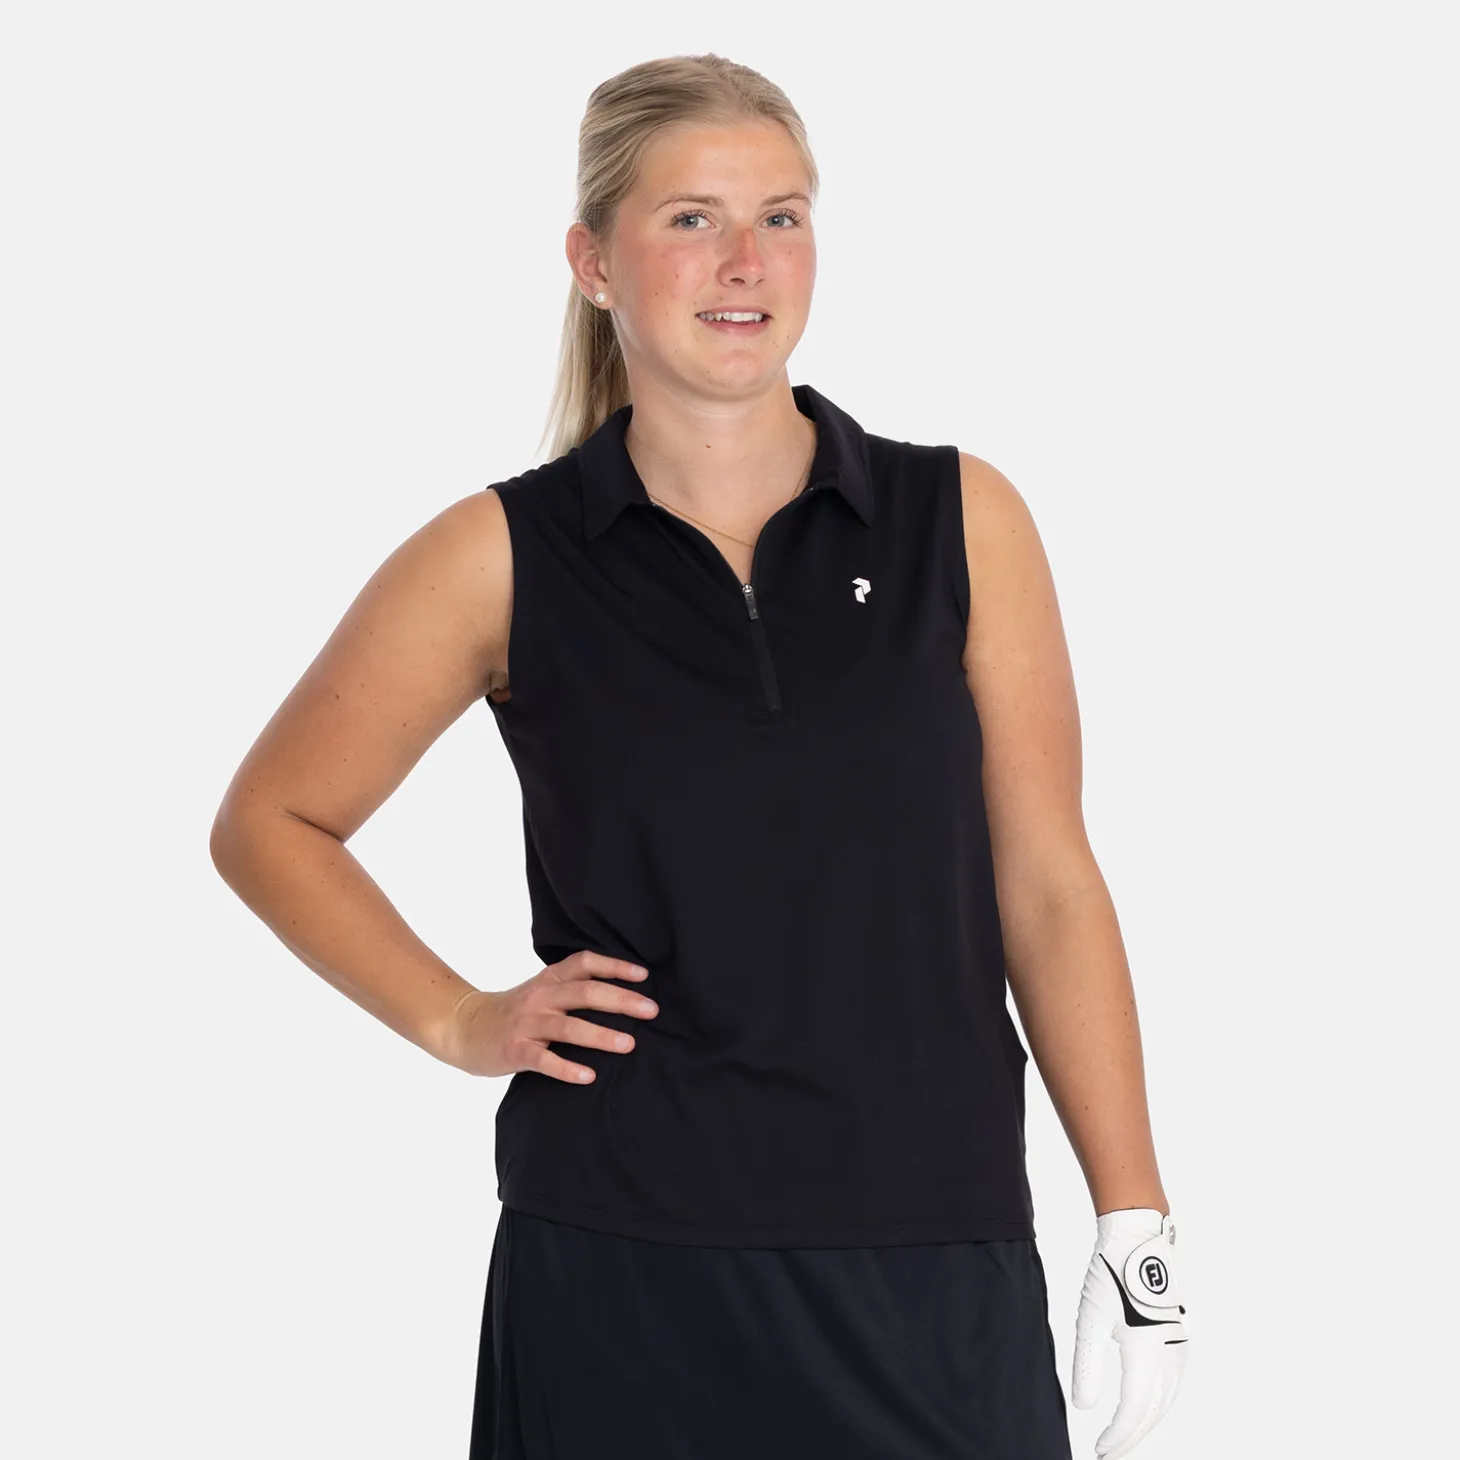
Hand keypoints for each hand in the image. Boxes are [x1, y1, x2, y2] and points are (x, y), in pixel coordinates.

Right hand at [438, 950, 657, 1078]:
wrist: (463, 1027)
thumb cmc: (513, 1011)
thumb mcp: (541, 991)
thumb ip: (572, 989)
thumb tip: (623, 994)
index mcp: (549, 979)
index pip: (585, 964)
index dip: (615, 966)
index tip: (644, 976)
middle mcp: (540, 997)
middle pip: (585, 992)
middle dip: (621, 1000)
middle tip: (651, 1011)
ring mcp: (526, 1023)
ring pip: (568, 1026)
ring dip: (601, 1035)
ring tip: (629, 1044)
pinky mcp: (515, 1050)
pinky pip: (544, 1060)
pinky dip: (567, 1068)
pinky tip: (588, 1076)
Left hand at [1070, 1207, 1189, 1457]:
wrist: (1137, 1239)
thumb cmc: (1109, 1274)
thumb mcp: (1089, 1319)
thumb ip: (1086, 1366)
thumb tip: (1084, 1408)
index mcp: (1146, 1346)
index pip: (1135, 1406)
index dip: (1119, 1434)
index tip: (1101, 1450)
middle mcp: (1170, 1350)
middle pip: (1154, 1409)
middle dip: (1132, 1435)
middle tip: (1109, 1452)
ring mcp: (1179, 1344)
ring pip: (1167, 1399)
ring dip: (1147, 1421)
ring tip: (1124, 1436)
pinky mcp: (1180, 1338)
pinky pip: (1174, 1383)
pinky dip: (1159, 1403)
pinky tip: (1145, 1409)